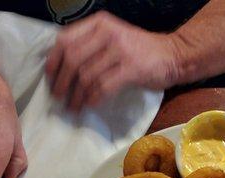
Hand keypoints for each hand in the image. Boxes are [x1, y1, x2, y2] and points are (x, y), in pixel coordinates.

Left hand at [46, 11, 180, 111]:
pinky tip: (90, 105)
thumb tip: (62, 68)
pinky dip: (93, 99)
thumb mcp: (114, 38)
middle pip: (73, 59)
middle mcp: (108, 33)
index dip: (53, 61)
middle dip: (62, 82)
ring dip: (77, 96)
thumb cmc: (141, 51)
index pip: (65, 40)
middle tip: (58, 97)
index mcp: (99, 24)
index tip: (50, 78)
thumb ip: (91, 45)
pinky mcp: (132, 69)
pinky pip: (104, 87)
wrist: (174, 56)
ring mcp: (120, 50)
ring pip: (87, 76)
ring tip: (73, 107)